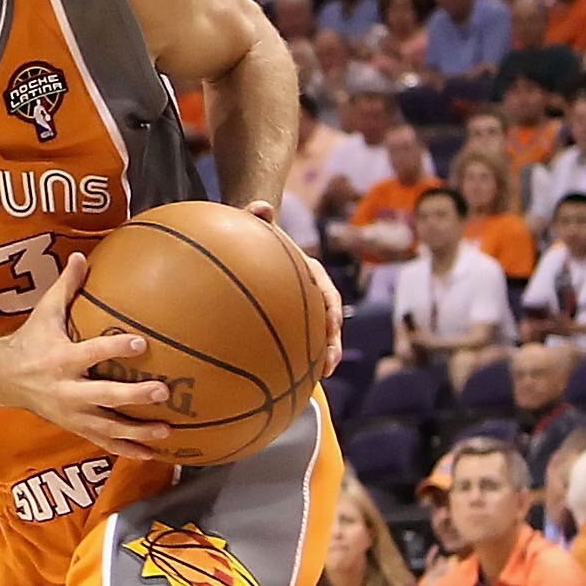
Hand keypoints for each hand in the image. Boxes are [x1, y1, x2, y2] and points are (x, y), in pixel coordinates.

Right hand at [0, 252, 175, 456]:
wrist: (4, 379)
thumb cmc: (31, 340)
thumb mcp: (44, 312)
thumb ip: (65, 286)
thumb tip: (81, 256)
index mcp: (62, 359)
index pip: (92, 353)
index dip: (115, 348)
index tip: (141, 343)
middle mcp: (68, 390)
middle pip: (104, 396)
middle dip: (133, 396)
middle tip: (163, 392)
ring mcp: (73, 414)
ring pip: (108, 427)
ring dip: (137, 432)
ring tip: (166, 431)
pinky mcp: (76, 428)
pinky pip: (104, 443)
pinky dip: (128, 451)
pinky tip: (153, 455)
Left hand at [243, 199, 342, 370]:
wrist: (252, 243)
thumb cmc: (253, 235)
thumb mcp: (253, 223)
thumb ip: (256, 215)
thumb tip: (260, 206)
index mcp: (310, 272)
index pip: (327, 292)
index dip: (331, 311)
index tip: (332, 326)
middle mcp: (312, 293)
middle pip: (328, 320)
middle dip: (332, 343)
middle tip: (330, 364)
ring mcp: (302, 309)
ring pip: (316, 335)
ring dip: (321, 356)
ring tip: (319, 379)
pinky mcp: (288, 321)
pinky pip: (295, 341)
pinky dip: (295, 359)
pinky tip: (284, 379)